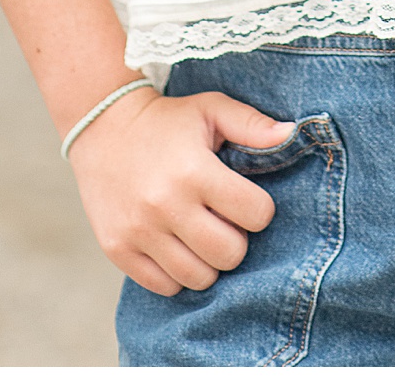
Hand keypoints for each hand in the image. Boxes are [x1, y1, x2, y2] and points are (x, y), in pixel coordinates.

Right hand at [68, 86, 294, 296]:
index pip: (255, 214)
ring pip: (199, 278)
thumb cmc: (167, 121)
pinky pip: (164, 287)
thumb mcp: (211, 109)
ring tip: (199, 233)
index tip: (245, 198)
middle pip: (229, 254)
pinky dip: (177, 273)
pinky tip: (175, 245)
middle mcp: (166, 204)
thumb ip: (252, 124)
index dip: (258, 208)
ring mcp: (139, 231)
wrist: (102, 127)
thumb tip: (291, 134)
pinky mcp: (117, 249)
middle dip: (236, 240)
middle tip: (223, 220)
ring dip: (208, 261)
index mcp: (195, 170)